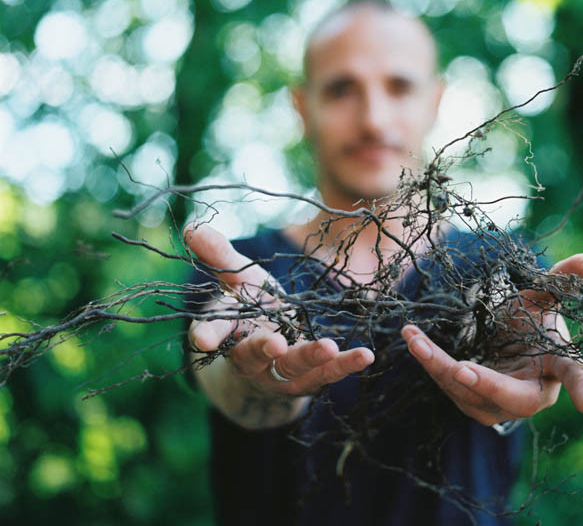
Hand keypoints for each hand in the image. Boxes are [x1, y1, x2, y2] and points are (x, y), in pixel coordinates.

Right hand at [186, 224, 374, 398]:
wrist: (272, 349)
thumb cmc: (253, 308)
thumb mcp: (239, 280)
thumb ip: (221, 256)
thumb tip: (192, 228)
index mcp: (229, 334)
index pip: (213, 333)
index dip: (207, 335)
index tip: (204, 340)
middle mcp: (251, 359)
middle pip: (254, 355)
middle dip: (263, 349)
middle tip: (274, 342)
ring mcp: (280, 373)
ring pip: (292, 369)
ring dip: (310, 358)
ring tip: (328, 346)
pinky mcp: (309, 379)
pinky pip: (326, 375)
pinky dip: (345, 366)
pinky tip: (365, 356)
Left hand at [401, 253, 582, 426]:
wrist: (505, 343)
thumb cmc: (531, 322)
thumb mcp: (542, 299)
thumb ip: (561, 281)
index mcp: (557, 365)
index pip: (575, 376)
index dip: (582, 388)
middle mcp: (531, 392)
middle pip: (516, 398)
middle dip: (488, 385)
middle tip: (463, 371)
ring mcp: (500, 403)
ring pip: (471, 393)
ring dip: (441, 367)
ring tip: (417, 342)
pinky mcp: (471, 402)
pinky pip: (448, 384)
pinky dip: (429, 362)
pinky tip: (412, 338)